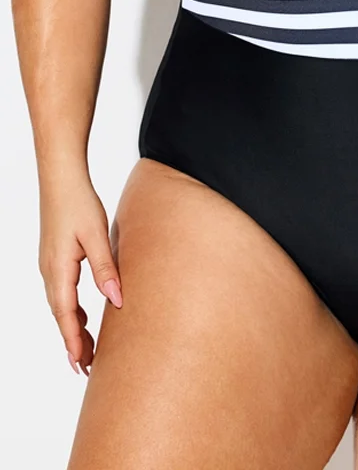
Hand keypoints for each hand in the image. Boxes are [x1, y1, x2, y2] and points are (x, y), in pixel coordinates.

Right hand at [38, 172, 123, 375]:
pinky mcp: (56, 258)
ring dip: (72, 328)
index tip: (81, 366)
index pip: (65, 316)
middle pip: (61, 316)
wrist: (61, 179)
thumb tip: (117, 300)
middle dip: (74, 342)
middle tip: (88, 369)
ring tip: (88, 350)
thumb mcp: (95, 236)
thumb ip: (105, 268)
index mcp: (58, 270)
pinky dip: (70, 311)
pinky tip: (82, 316)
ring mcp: (50, 266)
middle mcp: (50, 272)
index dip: (74, 342)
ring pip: (61, 306)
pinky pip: (62, 293)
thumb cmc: (79, 203)